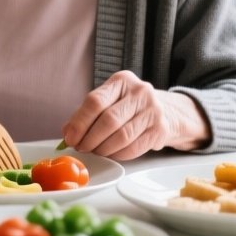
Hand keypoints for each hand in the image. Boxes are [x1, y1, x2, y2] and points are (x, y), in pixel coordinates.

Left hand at [58, 71, 209, 160]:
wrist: (168, 112)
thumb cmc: (131, 107)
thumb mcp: (111, 100)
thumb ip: (87, 113)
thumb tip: (67, 133)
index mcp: (121, 80)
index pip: (95, 101)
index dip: (79, 122)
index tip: (69, 137)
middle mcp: (139, 92)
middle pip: (108, 120)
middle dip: (89, 139)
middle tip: (80, 148)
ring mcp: (153, 110)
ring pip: (121, 136)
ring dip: (102, 149)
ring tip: (94, 152)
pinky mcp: (160, 129)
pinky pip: (133, 147)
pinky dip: (117, 155)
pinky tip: (110, 155)